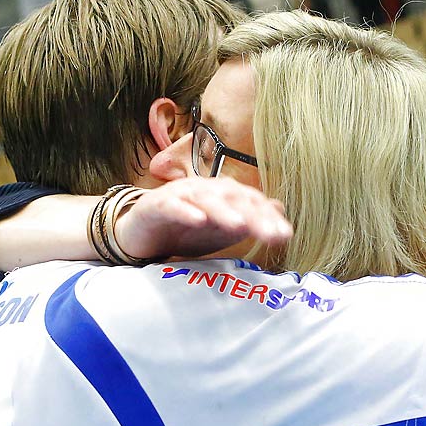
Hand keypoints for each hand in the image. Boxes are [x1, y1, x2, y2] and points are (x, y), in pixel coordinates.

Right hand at [113, 175, 291, 262]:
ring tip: (239, 226)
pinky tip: (198, 220)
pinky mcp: (156, 205)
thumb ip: (247, 221)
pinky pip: (172, 206)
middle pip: (231, 198)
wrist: (141, 235)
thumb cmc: (183, 230)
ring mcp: (179, 195)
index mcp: (220, 194)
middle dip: (252, 215)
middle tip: (269, 234)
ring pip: (204, 199)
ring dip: (223, 211)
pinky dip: (186, 211)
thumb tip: (279, 211)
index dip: (268, 217)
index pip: (249, 201)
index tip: (284, 236)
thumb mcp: (220, 230)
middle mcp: (203, 189)